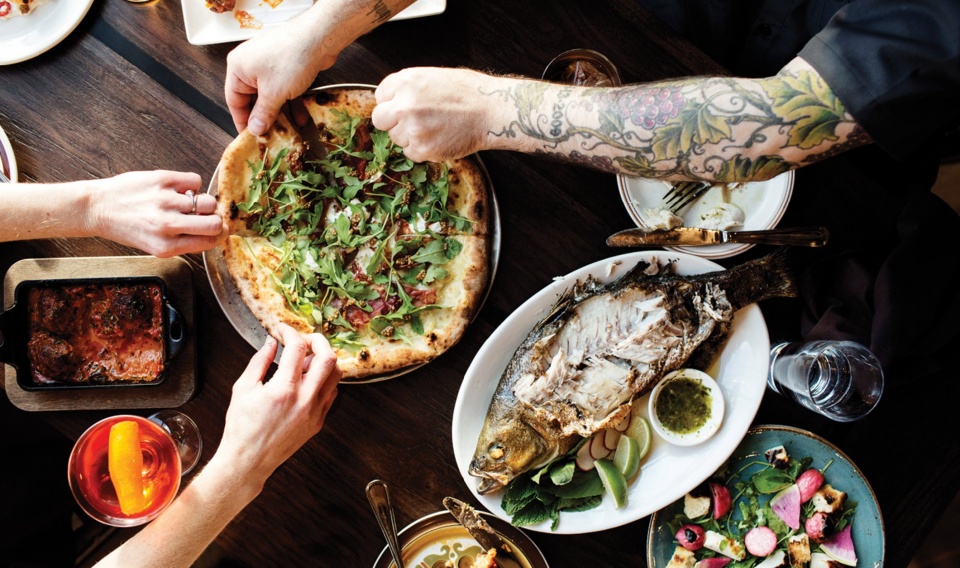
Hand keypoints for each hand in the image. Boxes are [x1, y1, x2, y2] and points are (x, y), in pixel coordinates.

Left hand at [85, 171, 225, 256]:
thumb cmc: (126, 227)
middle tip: (208, 216)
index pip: (209, 241)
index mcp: (167, 246)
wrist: (98, 208)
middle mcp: (167, 225)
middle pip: (214, 222)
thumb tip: (214, 230)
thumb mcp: (154, 245)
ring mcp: (164, 201)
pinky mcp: (161, 180)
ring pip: (208, 201)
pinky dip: (191, 185)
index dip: (218, 234)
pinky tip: (179, 189)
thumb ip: (183, 242)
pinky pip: (194, 180)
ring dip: (204, 202)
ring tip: (190, 202)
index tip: (218, 230)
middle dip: (216, 219)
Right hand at [215, 324, 340, 489]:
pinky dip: (324, 380)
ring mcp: (315, 412)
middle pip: (328, 357)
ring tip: (304, 362)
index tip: (283, 330)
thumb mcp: (243, 389)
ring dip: (323, 361)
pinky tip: (307, 380)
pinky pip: (331, 393)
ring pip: (336, 375)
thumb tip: (271, 342)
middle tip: (303, 340)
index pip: (297, 348)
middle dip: (317, 340)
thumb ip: (260, 361)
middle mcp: (304, 400)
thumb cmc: (241, 428)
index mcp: (283, 390)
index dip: (290, 332)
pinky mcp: (318, 421)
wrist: (249, 461)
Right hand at [225, 20, 333, 135]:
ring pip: (272, 97)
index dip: (242, 121)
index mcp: (238, 68)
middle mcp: (251, 65)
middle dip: (265, 119)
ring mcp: (269, 65)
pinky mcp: (287, 67)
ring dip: (282, 114)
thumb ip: (263, 114)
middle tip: (271, 137)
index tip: (251, 138)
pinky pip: (285, 90)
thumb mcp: (274, 93)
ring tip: (290, 131)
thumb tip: (255, 129)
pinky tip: (301, 118)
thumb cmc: (291, 59)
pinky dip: (292, 104)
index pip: (234, 101)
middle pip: (254, 99)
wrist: (320, 38)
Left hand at [373, 67, 508, 161]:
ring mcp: (412, 128)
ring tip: (434, 127)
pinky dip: (422, 149)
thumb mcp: (433, 77)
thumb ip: (408, 89)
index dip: (392, 102)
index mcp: (406, 81)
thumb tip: (391, 103)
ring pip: (396, 138)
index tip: (405, 106)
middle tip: (414, 121)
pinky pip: (410, 153)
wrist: (491, 110)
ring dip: (409, 136)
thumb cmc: (468, 92)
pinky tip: (439, 138)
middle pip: (380, 119)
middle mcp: (405, 104)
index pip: (380, 96)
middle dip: (393, 121)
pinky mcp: (422, 149)